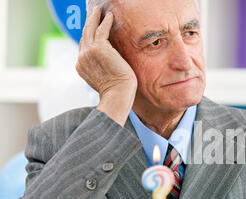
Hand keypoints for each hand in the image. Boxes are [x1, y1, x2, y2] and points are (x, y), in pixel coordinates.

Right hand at [76, 8, 136, 125]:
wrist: (118, 94)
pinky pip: (101, 30)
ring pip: (90, 29)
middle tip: (92, 12)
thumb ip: (100, 69)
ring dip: (95, 18)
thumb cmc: (116, 91)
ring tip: (99, 10)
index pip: (83, 46)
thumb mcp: (104, 79)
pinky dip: (105, 22)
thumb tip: (108, 63)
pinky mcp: (100, 48)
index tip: (90, 27)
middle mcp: (82, 58)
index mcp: (81, 66)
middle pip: (84, 35)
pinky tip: (110, 16)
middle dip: (88, 22)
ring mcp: (89, 52)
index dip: (87, 35)